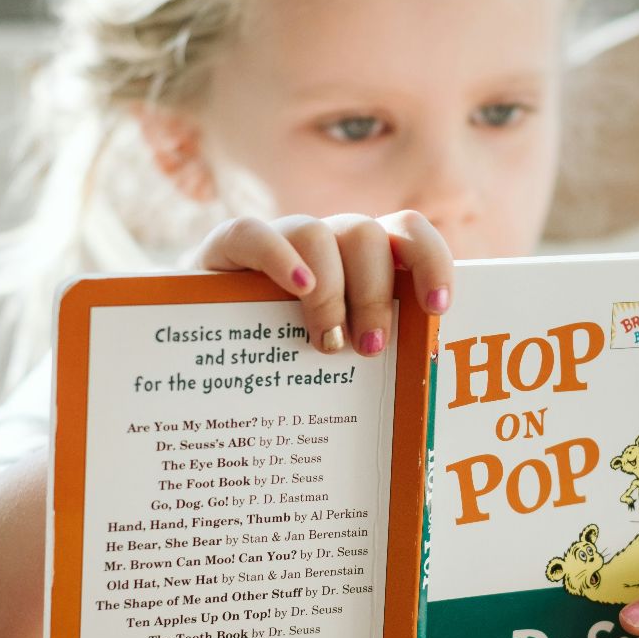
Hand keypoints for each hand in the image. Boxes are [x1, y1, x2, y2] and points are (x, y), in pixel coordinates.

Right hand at [183, 211, 452, 355]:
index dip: (430, 261)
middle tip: (370, 348)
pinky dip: (280, 257)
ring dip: (333, 291)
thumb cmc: (283, 363)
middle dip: (377, 294)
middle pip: (367, 235)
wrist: (201, 351)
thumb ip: (371, 358)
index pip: (407, 233)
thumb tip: (421, 404)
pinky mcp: (228, 247)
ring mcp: (278, 240)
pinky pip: (255, 233)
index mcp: (361, 261)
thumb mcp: (334, 360)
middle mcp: (326, 242)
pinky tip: (298, 289)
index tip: (438, 307)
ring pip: (320, 233)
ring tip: (327, 343)